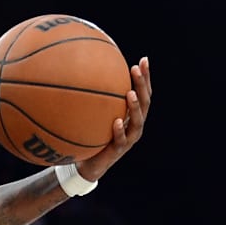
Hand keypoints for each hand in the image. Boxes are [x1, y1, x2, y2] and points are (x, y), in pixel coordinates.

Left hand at [77, 57, 151, 180]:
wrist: (87, 165)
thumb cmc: (91, 136)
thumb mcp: (93, 116)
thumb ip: (93, 100)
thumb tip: (80, 75)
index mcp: (132, 114)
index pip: (143, 93)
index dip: (145, 77)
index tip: (144, 60)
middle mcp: (134, 125)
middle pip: (145, 102)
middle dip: (142, 85)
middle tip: (136, 69)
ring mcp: (128, 138)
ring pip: (137, 122)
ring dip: (135, 107)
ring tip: (131, 93)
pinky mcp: (118, 151)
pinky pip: (120, 140)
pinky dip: (119, 131)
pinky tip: (116, 121)